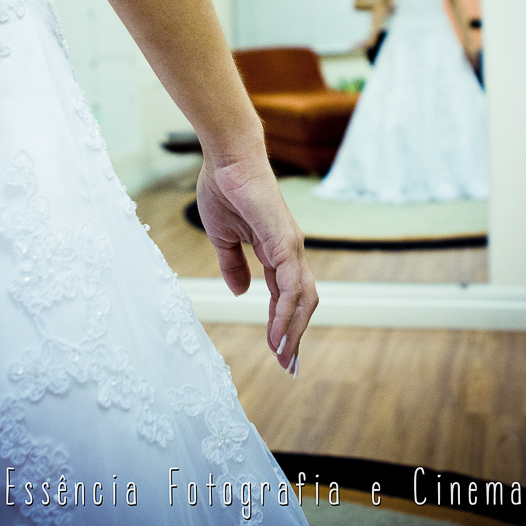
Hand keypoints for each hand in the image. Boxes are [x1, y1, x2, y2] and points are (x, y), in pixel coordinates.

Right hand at [197, 145, 318, 375]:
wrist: (228, 159)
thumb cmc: (224, 189)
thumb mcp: (224, 237)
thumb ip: (233, 264)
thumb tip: (240, 293)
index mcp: (275, 251)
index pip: (286, 295)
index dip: (283, 323)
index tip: (276, 352)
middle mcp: (289, 251)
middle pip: (302, 302)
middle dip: (294, 335)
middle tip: (287, 366)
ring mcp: (290, 246)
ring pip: (302, 298)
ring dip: (293, 330)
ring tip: (282, 356)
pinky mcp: (284, 241)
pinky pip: (291, 285)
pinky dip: (286, 312)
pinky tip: (277, 332)